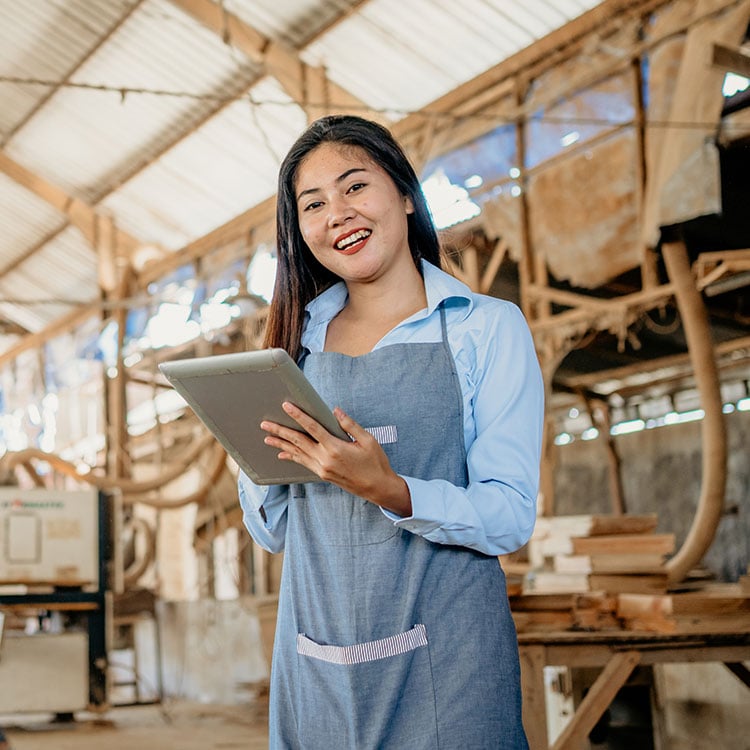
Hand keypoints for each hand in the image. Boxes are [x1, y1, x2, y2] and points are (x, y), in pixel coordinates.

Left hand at [261, 403, 411, 515]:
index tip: (286, 406)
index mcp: (335, 447)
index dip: (298, 415)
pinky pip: (303, 463)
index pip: (312, 428)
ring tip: (267, 437)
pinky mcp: (323, 475)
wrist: (378, 488)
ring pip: (297, 453)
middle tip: (265, 423)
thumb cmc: (375, 462)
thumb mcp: (368, 440)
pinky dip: (292, 456)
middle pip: (298, 441)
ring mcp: (322, 468)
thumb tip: (336, 411)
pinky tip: (282, 453)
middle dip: (280, 431)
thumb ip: (350, 425)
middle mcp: (325, 459)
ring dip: (281, 444)